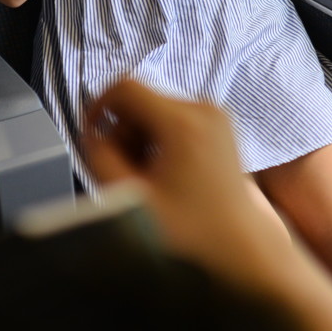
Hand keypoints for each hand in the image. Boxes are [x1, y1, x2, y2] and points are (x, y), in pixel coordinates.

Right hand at [81, 79, 283, 287]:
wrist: (239, 242)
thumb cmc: (190, 229)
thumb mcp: (131, 197)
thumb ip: (100, 158)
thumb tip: (93, 133)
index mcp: (183, 123)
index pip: (125, 88)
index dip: (99, 106)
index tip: (92, 134)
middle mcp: (204, 110)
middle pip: (141, 100)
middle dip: (124, 132)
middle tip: (125, 171)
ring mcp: (216, 115)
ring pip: (156, 110)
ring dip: (142, 138)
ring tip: (148, 177)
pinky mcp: (220, 124)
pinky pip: (176, 118)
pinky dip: (161, 139)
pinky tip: (165, 171)